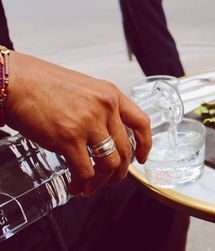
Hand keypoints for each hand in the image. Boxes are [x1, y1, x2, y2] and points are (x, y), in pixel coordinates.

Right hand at [5, 51, 151, 196]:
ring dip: (102, 181)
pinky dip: (83, 184)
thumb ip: (99, 108)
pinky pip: (86, 172)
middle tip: (111, 179)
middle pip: (125, 150)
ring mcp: (88, 123)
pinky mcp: (69, 139)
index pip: (141, 122)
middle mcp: (105, 108)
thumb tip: (105, 135)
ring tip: (91, 186)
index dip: (146, 144)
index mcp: (111, 94)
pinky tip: (76, 186)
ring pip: (109, 164)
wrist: (15, 81)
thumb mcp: (84, 88)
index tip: (143, 157)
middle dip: (119, 171)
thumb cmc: (43, 84)